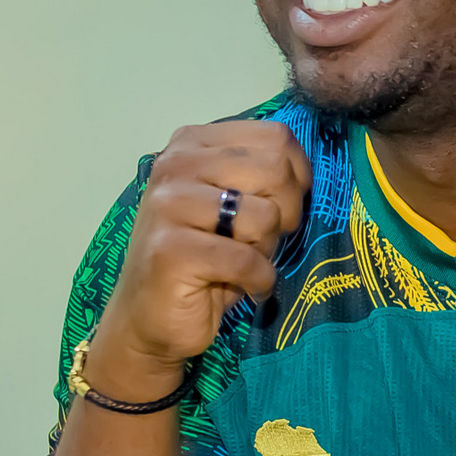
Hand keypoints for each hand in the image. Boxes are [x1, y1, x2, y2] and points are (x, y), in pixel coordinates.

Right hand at [89, 122, 312, 400]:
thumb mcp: (233, 204)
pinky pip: (247, 259)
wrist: (148, 318)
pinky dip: (259, 280)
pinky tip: (242, 288)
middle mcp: (175, 164)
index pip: (275, 137)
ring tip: (243, 263)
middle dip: (287, 212)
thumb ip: (261, 177)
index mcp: (192, 144)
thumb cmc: (202, 260)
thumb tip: (307, 174)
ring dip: (267, 249)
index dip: (298, 176)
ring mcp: (168, 205)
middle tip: (266, 240)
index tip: (285, 207)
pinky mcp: (171, 250)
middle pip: (275, 169)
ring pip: (264, 215)